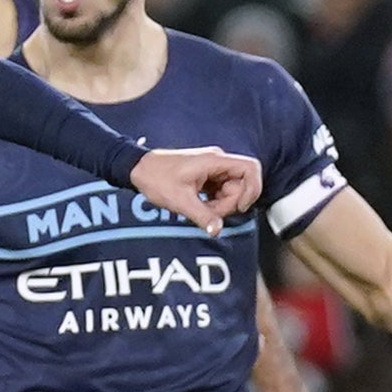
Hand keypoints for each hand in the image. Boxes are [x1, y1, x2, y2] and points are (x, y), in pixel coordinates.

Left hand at [133, 147, 260, 233]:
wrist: (138, 169)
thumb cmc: (156, 177)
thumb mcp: (180, 200)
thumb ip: (202, 216)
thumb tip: (218, 230)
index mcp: (214, 160)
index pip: (251, 168)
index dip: (252, 189)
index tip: (240, 206)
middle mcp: (217, 162)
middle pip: (242, 184)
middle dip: (230, 203)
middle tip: (210, 212)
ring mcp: (213, 169)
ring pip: (232, 191)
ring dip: (221, 205)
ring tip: (200, 209)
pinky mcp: (208, 177)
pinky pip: (221, 192)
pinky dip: (214, 203)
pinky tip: (199, 205)